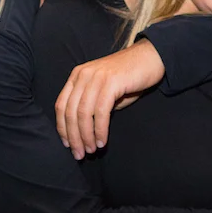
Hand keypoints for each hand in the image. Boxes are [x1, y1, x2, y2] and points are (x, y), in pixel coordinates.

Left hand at [55, 40, 164, 158]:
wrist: (150, 58)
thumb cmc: (128, 78)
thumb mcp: (105, 91)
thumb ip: (92, 106)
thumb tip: (83, 132)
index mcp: (77, 76)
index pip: (61, 105)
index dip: (62, 128)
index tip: (68, 145)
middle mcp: (83, 75)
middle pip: (70, 111)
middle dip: (73, 137)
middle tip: (79, 154)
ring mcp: (96, 77)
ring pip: (83, 113)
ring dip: (86, 136)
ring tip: (91, 150)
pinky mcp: (111, 82)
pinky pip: (100, 111)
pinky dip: (100, 129)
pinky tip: (102, 141)